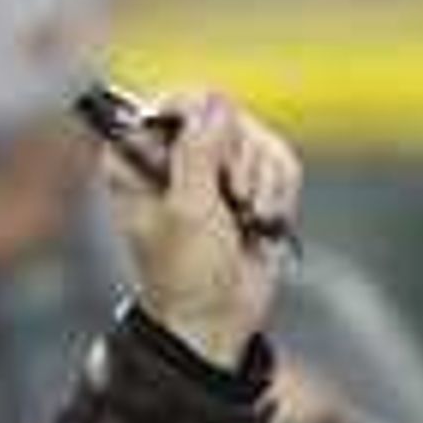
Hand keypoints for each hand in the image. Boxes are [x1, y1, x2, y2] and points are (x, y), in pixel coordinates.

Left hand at [102, 89, 297, 372]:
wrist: (217, 320)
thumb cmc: (185, 274)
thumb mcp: (186, 210)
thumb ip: (197, 151)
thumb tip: (216, 103)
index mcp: (140, 155)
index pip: (177, 102)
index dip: (202, 123)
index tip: (212, 158)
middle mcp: (178, 154)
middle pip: (227, 116)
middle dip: (239, 161)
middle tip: (230, 199)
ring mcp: (219, 167)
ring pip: (260, 138)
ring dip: (262, 184)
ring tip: (246, 219)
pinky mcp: (255, 184)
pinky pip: (282, 162)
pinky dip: (280, 195)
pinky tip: (263, 222)